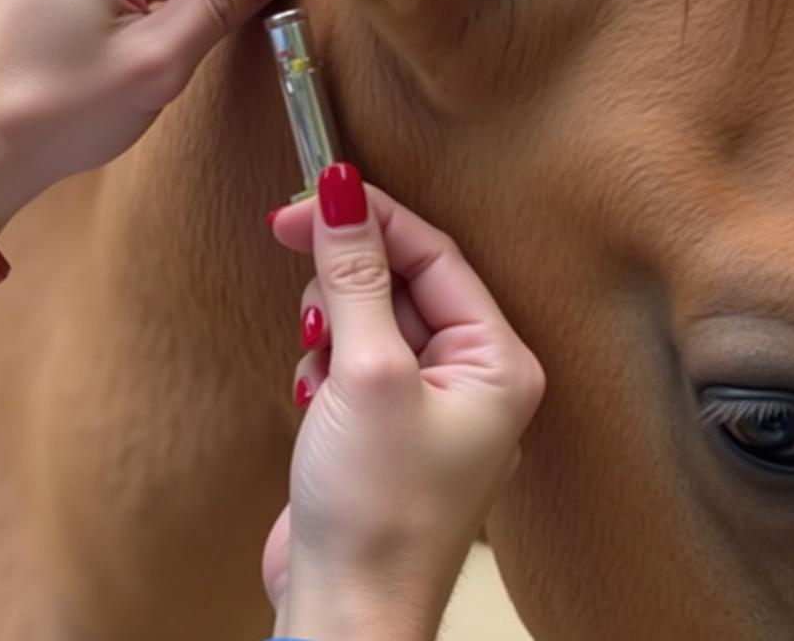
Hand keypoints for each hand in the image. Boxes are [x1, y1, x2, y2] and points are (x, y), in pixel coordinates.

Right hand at [263, 164, 544, 640]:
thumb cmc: (376, 510)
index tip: (312, 194)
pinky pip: (352, 357)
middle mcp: (471, 376)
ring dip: (331, 327)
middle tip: (297, 262)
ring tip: (320, 371)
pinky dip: (325, 365)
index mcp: (496, 360)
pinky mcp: (383, 422)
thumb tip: (343, 193)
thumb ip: (355, 275)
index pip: (433, 253)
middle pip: (400, 279)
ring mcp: (425, 401)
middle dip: (345, 280)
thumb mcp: (365, 372)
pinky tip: (316, 401)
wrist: (343, 612)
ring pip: (369, 315)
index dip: (370, 217)